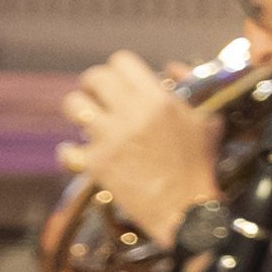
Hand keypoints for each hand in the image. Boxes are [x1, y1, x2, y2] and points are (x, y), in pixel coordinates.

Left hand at [60, 51, 222, 238]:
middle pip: (94, 78)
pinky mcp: (96, 164)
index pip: (122, 61)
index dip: (118, 69)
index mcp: (158, 100)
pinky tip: (78, 153)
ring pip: (73, 105)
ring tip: (88, 121)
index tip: (119, 81)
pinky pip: (66, 149)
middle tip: (98, 97)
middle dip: (94, 85)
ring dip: (78, 111)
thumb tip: (172, 66)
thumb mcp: (204, 120)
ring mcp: (110, 138)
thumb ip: (189, 88)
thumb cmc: (198, 165)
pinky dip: (69, 152)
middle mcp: (131, 114)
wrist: (185, 209)